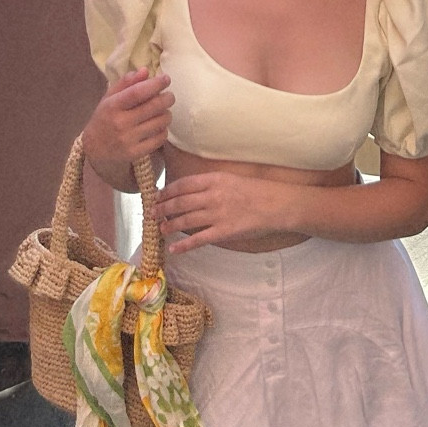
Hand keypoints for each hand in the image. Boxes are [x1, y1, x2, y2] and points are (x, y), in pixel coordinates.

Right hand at [83, 68, 172, 169]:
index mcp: (112, 106)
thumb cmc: (104, 118)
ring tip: (163, 111)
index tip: (166, 78)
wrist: (94, 149)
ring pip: (160, 122)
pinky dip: (163, 130)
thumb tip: (145, 70)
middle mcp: (120, 123)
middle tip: (169, 96)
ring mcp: (128, 139)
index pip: (138, 92)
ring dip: (167, 114)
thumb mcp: (109, 97)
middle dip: (167, 98)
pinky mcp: (136, 153)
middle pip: (153, 107)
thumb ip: (126, 82)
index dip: (155, 84)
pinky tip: (158, 126)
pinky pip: (159, 139)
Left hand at [154, 172, 291, 252]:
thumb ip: (210, 184)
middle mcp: (213, 195)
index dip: (167, 191)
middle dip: (162, 208)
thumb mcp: (231, 178)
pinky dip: (183, 245)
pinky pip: (198, 239)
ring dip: (169, 225)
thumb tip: (190, 192)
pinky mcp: (224, 232)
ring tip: (160, 229)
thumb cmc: (255, 190)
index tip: (157, 196)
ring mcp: (217, 214)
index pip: (183, 184)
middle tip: (151, 213)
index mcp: (214, 179)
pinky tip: (173, 248)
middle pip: (180, 202)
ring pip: (185, 220)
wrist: (276, 204)